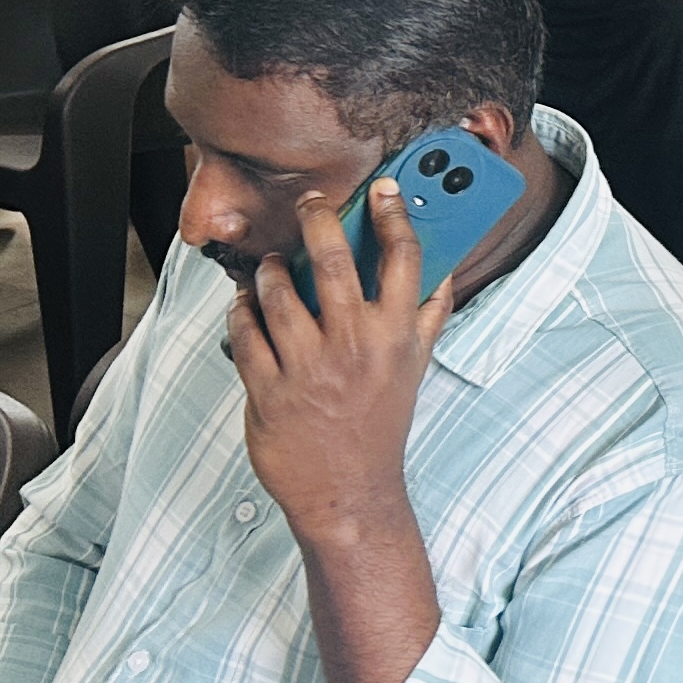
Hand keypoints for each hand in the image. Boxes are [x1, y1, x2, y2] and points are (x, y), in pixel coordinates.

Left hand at [230, 173, 449, 550]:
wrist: (348, 493)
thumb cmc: (380, 427)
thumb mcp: (413, 370)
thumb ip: (426, 319)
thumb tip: (441, 274)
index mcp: (395, 336)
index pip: (402, 258)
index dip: (392, 214)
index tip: (381, 189)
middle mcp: (353, 345)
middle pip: (332, 260)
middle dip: (318, 220)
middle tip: (309, 205)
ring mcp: (307, 368)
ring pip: (277, 292)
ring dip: (269, 270)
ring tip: (270, 266)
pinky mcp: (267, 389)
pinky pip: (244, 333)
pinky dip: (241, 312)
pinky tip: (246, 306)